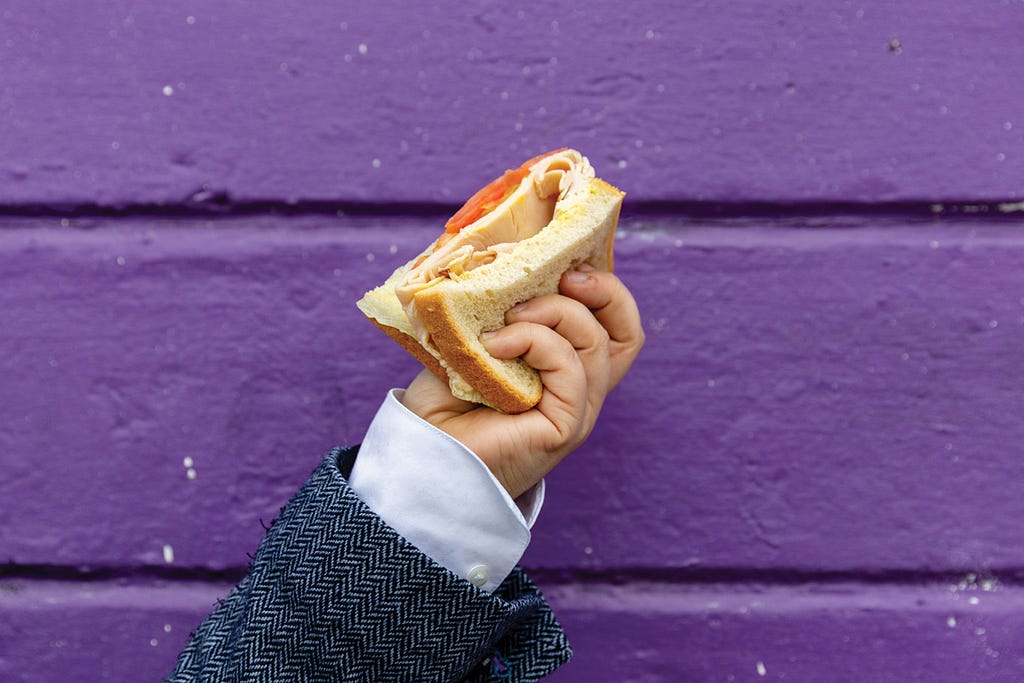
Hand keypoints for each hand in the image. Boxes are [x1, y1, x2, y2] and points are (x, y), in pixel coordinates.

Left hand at [401, 265, 643, 497]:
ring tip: (509, 318)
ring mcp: (576, 410)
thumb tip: (506, 262)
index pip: (612, 325)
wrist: (420, 456)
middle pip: (626, 333)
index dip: (604, 288)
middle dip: (605, 291)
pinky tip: (496, 345)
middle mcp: (579, 389)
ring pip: (596, 343)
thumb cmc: (441, 405)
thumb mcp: (471, 342)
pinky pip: (571, 369)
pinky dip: (537, 342)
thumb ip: (499, 311)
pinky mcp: (564, 427)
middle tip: (564, 276)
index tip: (567, 262)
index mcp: (563, 368)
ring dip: (553, 312)